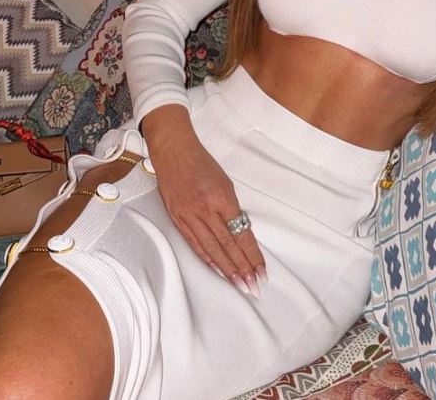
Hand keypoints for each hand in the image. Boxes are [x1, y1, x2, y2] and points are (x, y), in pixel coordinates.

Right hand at [148, 128, 265, 297]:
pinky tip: (217, 270)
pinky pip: (194, 243)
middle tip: (254, 286)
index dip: (252, 254)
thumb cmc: (202, 163)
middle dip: (242, 268)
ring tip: (239, 284)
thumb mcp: (225, 182)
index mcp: (222, 197)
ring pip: (211, 249)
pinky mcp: (177, 218)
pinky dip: (207, 259)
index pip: (241, 233)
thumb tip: (240, 233)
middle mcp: (205, 208)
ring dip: (227, 269)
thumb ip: (231, 208)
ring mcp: (189, 215)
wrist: (173, 150)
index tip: (262, 269)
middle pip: (227, 245)